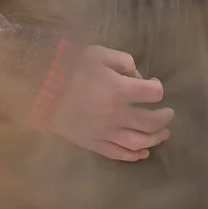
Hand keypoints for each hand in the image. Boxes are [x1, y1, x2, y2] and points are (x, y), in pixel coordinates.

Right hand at [45, 44, 173, 161]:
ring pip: (138, 141)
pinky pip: (117, 153)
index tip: (153, 84)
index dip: (158, 87)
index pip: (153, 93)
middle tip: (168, 114)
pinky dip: (133, 155)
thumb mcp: (97, 53)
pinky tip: (142, 153)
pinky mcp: (92, 143)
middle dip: (164, 117)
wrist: (38, 87)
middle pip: (151, 122)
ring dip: (155, 139)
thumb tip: (136, 76)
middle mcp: (116, 114)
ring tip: (163, 134)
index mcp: (119, 89)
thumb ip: (122, 61)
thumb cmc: (68, 66)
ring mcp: (104, 131)